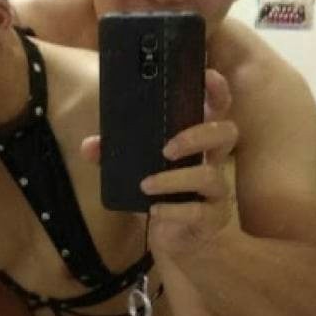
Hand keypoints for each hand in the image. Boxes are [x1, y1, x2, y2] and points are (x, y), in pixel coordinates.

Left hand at [81, 69, 237, 258]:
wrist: (171, 240)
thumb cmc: (159, 195)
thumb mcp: (135, 170)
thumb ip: (114, 154)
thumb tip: (89, 145)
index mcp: (199, 141)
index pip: (219, 108)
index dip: (217, 90)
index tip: (205, 75)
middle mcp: (215, 161)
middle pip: (226, 134)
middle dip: (197, 134)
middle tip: (167, 147)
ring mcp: (217, 191)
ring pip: (210, 176)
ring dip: (174, 178)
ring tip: (145, 184)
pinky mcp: (212, 218)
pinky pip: (199, 212)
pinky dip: (174, 209)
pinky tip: (155, 210)